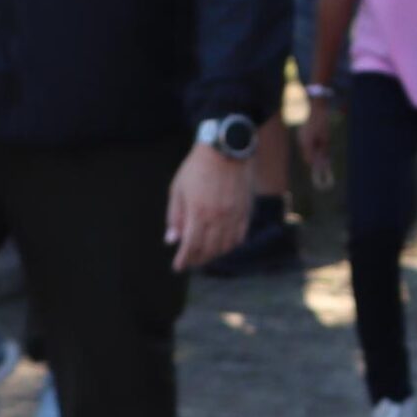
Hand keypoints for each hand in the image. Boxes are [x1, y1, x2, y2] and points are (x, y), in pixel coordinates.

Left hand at [163, 145, 253, 273]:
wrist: (226, 148)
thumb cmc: (197, 167)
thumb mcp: (178, 189)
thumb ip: (175, 217)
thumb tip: (171, 241)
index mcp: (198, 213)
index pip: (191, 246)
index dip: (184, 260)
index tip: (178, 267)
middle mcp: (218, 218)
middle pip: (208, 250)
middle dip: (197, 260)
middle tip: (190, 262)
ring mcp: (234, 215)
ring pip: (225, 246)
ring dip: (214, 255)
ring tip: (205, 255)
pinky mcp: (245, 211)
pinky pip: (239, 236)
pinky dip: (230, 245)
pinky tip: (223, 245)